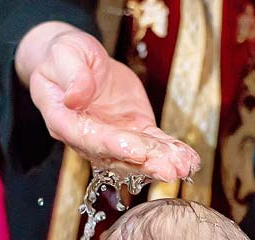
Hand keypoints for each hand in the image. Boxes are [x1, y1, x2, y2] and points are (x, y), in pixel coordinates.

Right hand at [15, 22, 199, 181]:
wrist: (78, 59)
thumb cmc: (65, 55)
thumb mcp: (65, 54)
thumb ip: (72, 75)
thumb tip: (76, 97)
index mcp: (65, 120)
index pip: (89, 138)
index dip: (114, 147)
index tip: (138, 152)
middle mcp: (87, 137)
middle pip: (117, 156)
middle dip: (145, 164)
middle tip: (169, 170)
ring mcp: (111, 137)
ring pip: (137, 156)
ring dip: (161, 163)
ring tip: (184, 168)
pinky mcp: (133, 130)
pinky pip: (153, 144)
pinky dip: (170, 151)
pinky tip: (189, 160)